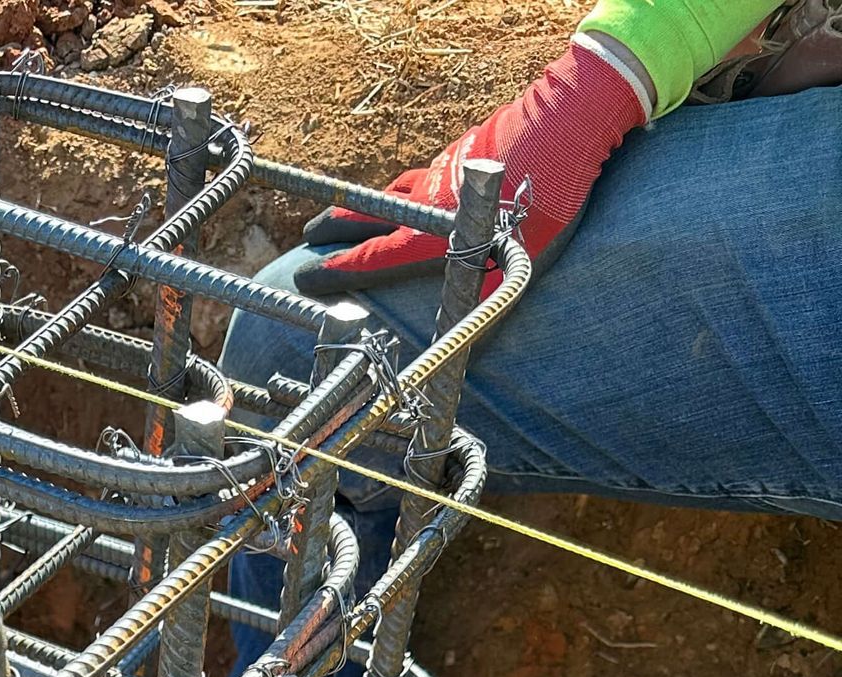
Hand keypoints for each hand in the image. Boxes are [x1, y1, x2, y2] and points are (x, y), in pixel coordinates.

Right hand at [300, 38, 649, 293]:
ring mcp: (440, 173)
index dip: (335, 270)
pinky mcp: (460, 152)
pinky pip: (422, 174)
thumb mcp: (518, 268)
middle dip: (336, 227)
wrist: (564, 128)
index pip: (369, 258)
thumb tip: (473, 357)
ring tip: (349, 212)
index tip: (304, 275)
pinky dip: (406, 185)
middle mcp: (425, 205)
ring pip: (392, 192)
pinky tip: (411, 188)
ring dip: (367, 204)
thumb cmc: (544, 206)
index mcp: (429, 239)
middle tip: (309, 233)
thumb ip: (485, 303)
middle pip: (367, 216)